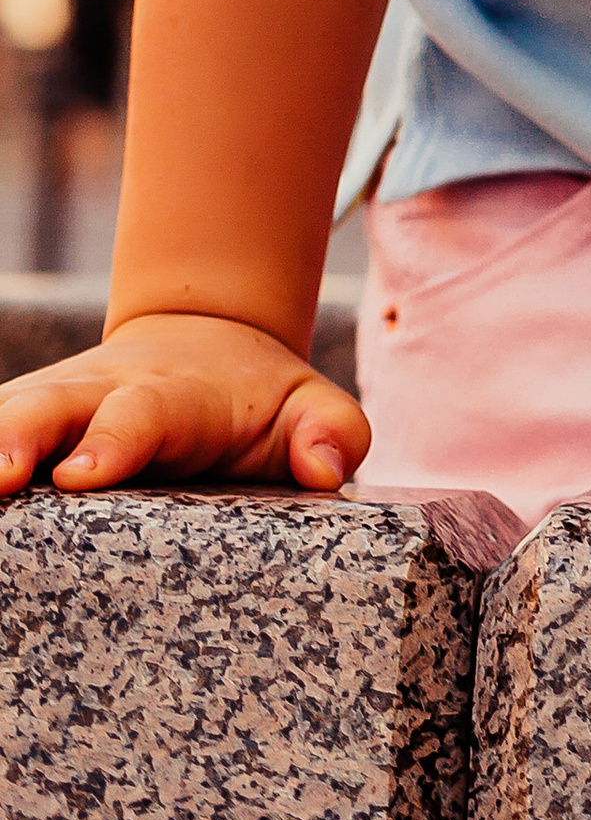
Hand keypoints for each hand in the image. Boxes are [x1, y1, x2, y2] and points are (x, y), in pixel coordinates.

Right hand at [0, 313, 369, 497]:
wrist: (200, 344)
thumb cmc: (253, 404)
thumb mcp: (308, 406)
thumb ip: (331, 432)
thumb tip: (327, 470)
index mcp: (168, 395)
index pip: (141, 415)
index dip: (112, 442)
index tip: (83, 475)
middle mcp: (93, 395)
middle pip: (45, 409)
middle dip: (16, 437)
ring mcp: (45, 412)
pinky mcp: (14, 434)